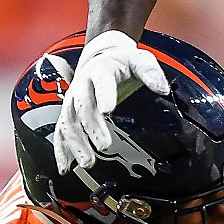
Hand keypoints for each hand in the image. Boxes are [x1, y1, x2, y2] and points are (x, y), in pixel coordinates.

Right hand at [53, 31, 169, 172]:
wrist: (100, 57)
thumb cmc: (122, 63)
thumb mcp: (139, 59)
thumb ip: (150, 72)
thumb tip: (163, 88)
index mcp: (100, 70)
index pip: (101, 81)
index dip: (104, 95)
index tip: (108, 110)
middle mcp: (82, 85)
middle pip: (82, 105)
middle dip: (91, 126)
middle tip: (104, 145)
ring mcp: (72, 100)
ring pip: (68, 121)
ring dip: (76, 143)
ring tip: (88, 162)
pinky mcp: (68, 113)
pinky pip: (61, 131)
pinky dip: (61, 150)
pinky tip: (65, 167)